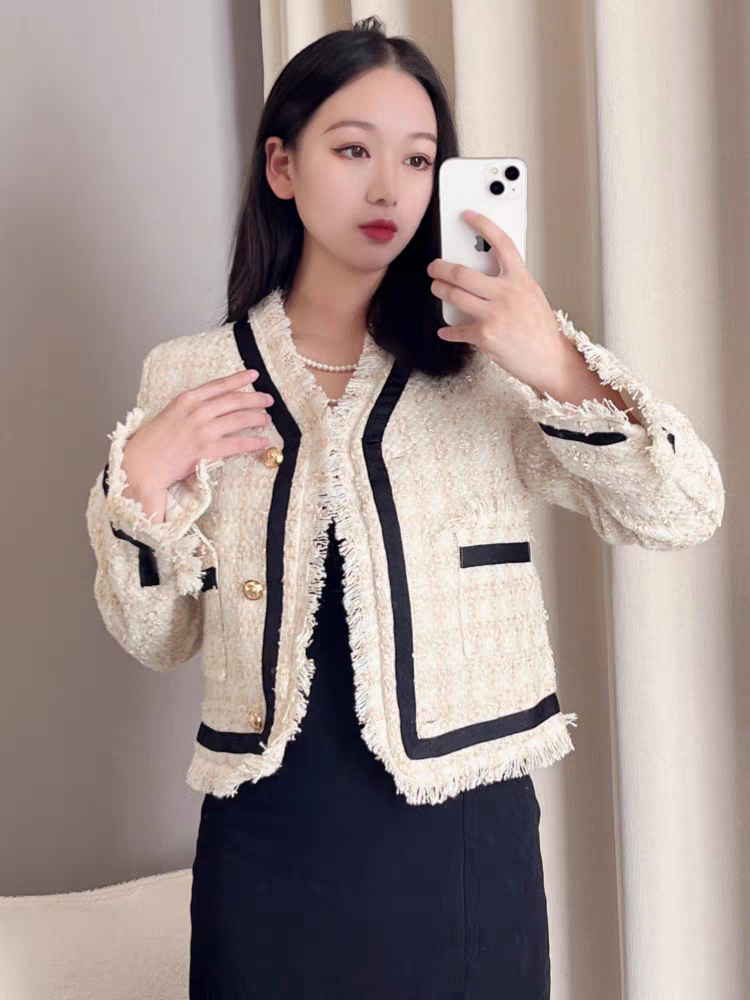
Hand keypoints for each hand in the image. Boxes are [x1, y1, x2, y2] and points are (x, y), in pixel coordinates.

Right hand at [122, 369, 275, 492]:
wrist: (143, 463)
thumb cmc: (155, 441)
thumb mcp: (172, 413)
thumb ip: (192, 406)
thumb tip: (215, 404)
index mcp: (187, 399)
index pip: (220, 385)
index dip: (239, 379)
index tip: (254, 375)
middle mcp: (197, 411)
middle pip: (235, 400)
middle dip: (255, 399)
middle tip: (268, 400)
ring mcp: (203, 430)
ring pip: (240, 419)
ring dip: (257, 418)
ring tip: (267, 419)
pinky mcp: (208, 450)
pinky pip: (238, 444)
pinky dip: (253, 442)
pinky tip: (263, 442)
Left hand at [427, 210, 578, 393]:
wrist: (549, 359)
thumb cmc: (541, 331)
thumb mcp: (532, 296)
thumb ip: (511, 283)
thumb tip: (487, 276)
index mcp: (521, 280)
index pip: (501, 244)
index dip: (483, 225)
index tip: (468, 216)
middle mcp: (507, 293)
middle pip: (463, 272)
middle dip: (441, 268)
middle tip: (434, 267)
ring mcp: (495, 314)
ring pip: (454, 295)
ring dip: (440, 291)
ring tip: (437, 288)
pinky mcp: (485, 335)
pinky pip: (458, 329)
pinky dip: (449, 331)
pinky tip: (446, 330)